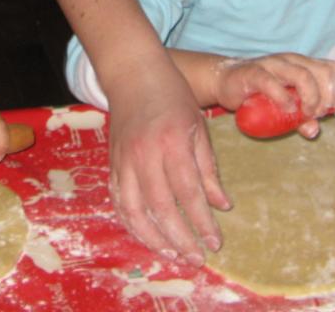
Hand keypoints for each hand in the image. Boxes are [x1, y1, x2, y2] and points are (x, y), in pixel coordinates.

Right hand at [104, 58, 229, 266]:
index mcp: (172, 143)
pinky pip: (119, 201)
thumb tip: (222, 205)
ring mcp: (124, 161)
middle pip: (161, 208)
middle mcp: (145, 155)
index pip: (188, 192)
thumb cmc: (172, 96)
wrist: (133, 74)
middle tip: (197, 259)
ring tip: (173, 255)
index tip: (215, 242)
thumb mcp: (199, 127)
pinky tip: (147, 237)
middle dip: (181, 239)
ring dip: (154, 239)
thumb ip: (208, 169)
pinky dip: (132, 224)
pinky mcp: (112, 164)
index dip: (202, 222)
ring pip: (135, 210)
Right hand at [216, 54, 334, 138]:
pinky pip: (271, 82)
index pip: (332, 68)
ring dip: (311, 97)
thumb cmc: (259, 92)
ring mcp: (271, 65)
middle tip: (320, 112)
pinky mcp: (252, 73)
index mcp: (302, 64)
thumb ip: (301, 116)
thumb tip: (314, 131)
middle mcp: (290, 60)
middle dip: (327, 96)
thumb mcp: (285, 105)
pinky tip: (286, 108)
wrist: (225, 81)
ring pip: (302, 75)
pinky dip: (283, 97)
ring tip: (307, 112)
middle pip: (322, 72)